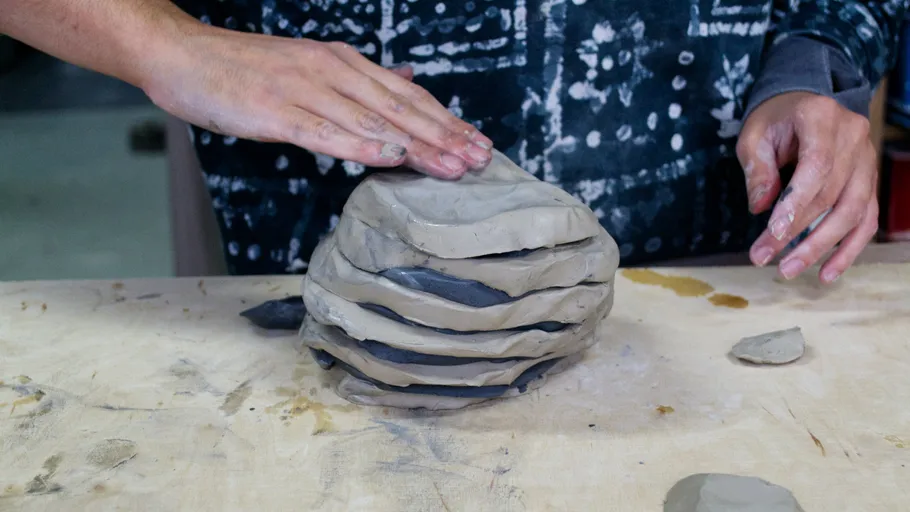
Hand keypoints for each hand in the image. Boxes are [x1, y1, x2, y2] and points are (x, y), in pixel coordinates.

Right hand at [140, 23, 491, 177]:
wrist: (183, 55)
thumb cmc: (246, 69)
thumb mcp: (312, 65)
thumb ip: (360, 79)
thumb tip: (406, 78)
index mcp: (344, 62)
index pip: (407, 94)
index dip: (445, 120)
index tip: (477, 143)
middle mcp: (332, 71)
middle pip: (400, 107)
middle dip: (444, 136)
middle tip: (479, 160)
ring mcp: (305, 89)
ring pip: (372, 121)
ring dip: (416, 145)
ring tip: (451, 166)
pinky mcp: (276, 110)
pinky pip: (326, 131)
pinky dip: (361, 146)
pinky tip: (390, 159)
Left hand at [736, 92, 877, 282]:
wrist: (804, 102)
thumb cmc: (775, 119)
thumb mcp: (754, 135)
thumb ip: (757, 170)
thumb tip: (761, 209)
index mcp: (822, 118)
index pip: (816, 167)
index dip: (796, 204)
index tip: (773, 233)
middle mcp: (853, 137)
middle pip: (832, 194)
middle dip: (798, 232)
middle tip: (764, 258)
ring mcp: (866, 160)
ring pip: (853, 211)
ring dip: (822, 247)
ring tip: (790, 270)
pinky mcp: (869, 181)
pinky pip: (865, 219)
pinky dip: (849, 249)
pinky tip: (827, 273)